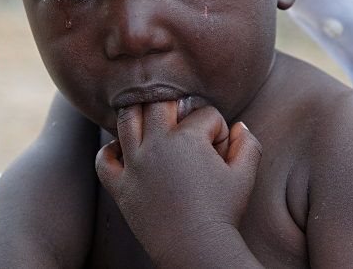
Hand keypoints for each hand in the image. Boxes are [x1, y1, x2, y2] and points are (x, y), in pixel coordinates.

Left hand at [95, 102, 262, 268]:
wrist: (196, 249)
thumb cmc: (222, 213)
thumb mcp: (245, 177)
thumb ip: (248, 145)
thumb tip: (239, 127)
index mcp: (187, 139)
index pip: (205, 114)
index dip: (218, 129)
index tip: (221, 151)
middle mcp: (157, 145)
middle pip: (159, 102)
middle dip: (177, 109)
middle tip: (187, 131)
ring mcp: (134, 164)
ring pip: (127, 119)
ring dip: (140, 115)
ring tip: (154, 126)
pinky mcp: (120, 186)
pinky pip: (104, 159)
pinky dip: (111, 150)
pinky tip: (126, 151)